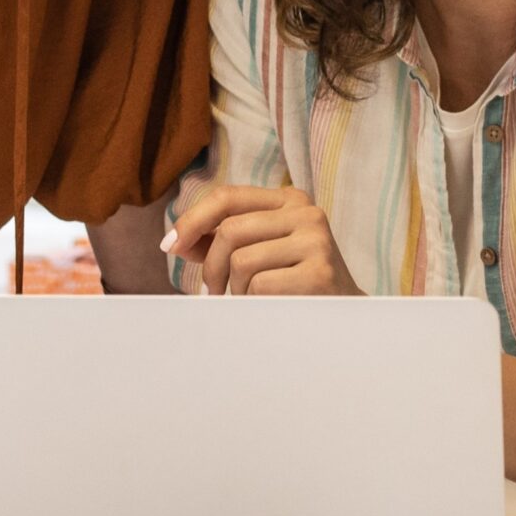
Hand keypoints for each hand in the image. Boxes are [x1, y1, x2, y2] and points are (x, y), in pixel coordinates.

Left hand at [164, 185, 363, 296]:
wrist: (345, 318)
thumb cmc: (293, 284)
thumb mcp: (260, 252)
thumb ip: (221, 242)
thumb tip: (176, 241)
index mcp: (290, 199)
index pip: (227, 196)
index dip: (192, 220)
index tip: (170, 245)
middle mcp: (306, 212)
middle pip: (230, 231)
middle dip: (212, 266)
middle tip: (215, 292)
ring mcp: (316, 240)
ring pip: (242, 261)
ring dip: (236, 289)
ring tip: (252, 299)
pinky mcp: (319, 272)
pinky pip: (260, 286)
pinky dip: (255, 303)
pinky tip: (272, 308)